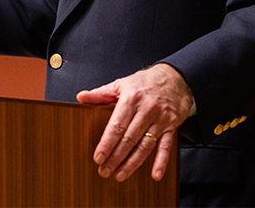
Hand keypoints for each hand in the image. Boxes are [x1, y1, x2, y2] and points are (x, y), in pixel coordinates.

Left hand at [75, 63, 192, 181]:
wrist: (174, 78)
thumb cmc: (144, 83)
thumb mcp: (120, 84)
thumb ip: (100, 94)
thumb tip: (81, 97)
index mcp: (131, 99)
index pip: (116, 125)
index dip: (107, 143)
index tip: (98, 157)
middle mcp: (146, 110)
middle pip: (129, 139)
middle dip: (116, 158)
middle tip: (104, 171)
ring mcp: (160, 120)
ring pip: (145, 146)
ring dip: (132, 163)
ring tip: (120, 175)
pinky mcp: (171, 127)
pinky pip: (166, 147)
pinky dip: (161, 162)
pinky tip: (155, 175)